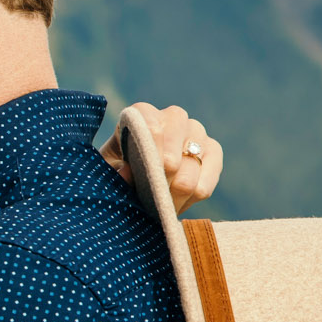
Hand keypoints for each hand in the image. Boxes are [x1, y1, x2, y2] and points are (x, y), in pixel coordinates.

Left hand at [100, 103, 222, 212]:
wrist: (137, 176)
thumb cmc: (117, 168)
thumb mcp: (107, 169)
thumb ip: (113, 171)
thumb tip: (126, 172)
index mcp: (143, 114)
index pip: (152, 129)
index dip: (150, 158)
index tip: (145, 180)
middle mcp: (174, 117)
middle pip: (172, 156)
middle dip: (159, 185)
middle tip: (149, 202)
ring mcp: (197, 132)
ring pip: (190, 172)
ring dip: (173, 196)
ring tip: (159, 207)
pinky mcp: (214, 152)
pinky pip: (207, 183)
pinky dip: (190, 200)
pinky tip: (176, 204)